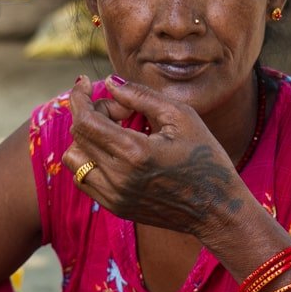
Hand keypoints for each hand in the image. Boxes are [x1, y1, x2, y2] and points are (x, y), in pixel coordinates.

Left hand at [64, 76, 245, 237]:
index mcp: (135, 152)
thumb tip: (110, 83)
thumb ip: (141, 95)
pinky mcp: (116, 207)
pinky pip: (84, 178)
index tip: (84, 82)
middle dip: (94, 113)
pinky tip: (117, 152)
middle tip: (124, 112)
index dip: (79, 96)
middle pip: (79, 134)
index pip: (85, 120)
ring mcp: (114, 196)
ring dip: (88, 139)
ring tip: (118, 134)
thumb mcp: (181, 117)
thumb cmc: (205, 158)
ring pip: (74, 159)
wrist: (216, 209)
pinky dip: (92, 159)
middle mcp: (119, 178)